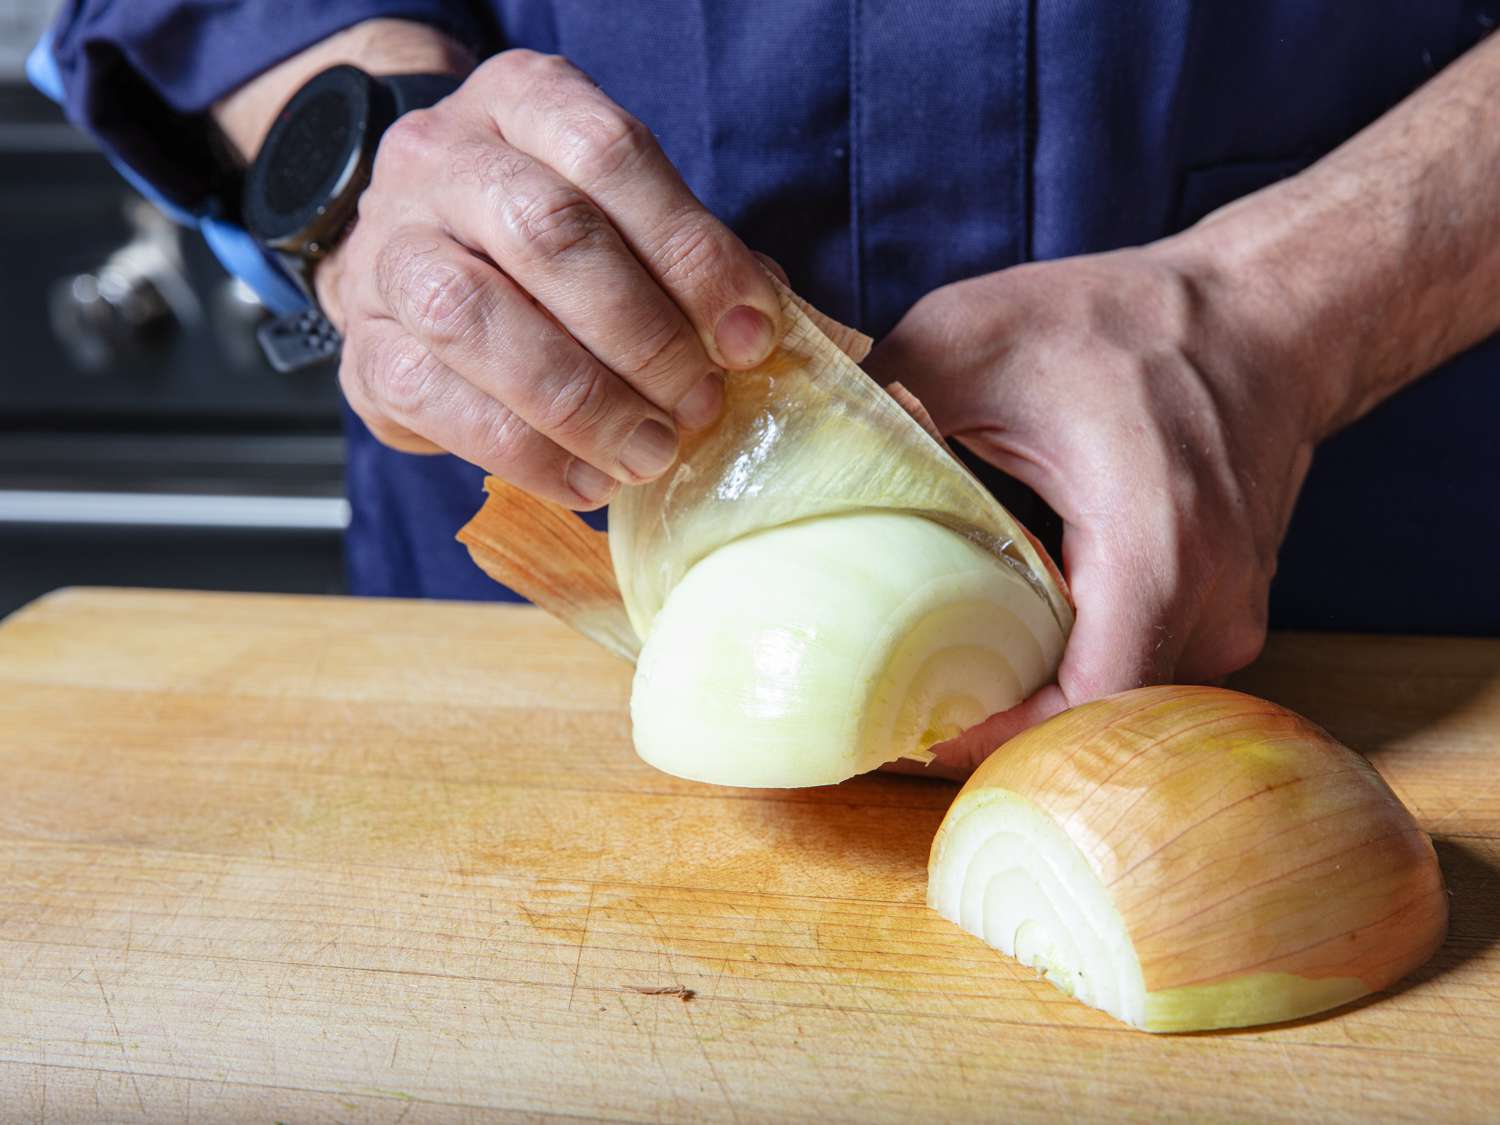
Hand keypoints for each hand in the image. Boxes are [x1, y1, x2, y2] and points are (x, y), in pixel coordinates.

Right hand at [313, 49, 782, 507]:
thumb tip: (764, 325)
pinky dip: (526, 452)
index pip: (609, 154)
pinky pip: (434, 401)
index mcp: (520, 101)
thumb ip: (689, 255)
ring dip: (583, 401)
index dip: (691, 252)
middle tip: (698, 404)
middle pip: (546, 231)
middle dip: (643, 335)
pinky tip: (587, 478)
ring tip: (648, 451)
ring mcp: (388, 251)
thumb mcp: (619, 213)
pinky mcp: (362, 348)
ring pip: (475, 317)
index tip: (749, 333)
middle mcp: (440, 160)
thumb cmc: (544, 244)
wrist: (416, 255)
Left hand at [865, 245, 1321, 773]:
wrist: (1267, 312)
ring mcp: (1229, 617)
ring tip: (947, 677)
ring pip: (1118, 702)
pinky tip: (1012, 637)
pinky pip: (1138, 668)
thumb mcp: (971, 338)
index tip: (914, 724)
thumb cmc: (1123, 321)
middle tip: (907, 708)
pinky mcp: (1225, 612)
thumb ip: (880, 406)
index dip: (995, 737)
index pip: (1082, 705)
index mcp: (1153, 551)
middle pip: (1095, 721)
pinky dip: (1073, 663)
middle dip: (998, 725)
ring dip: (1035, 697)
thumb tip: (794, 466)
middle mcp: (1211, 605)